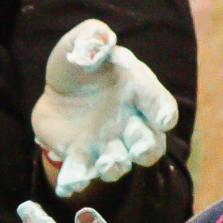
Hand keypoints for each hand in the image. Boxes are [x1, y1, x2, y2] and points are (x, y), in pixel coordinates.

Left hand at [32, 20, 178, 198]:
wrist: (58, 92)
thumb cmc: (81, 66)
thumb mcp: (81, 43)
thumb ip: (92, 37)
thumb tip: (100, 38)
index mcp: (138, 90)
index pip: (159, 102)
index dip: (164, 111)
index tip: (165, 118)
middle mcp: (130, 122)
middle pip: (149, 142)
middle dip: (147, 148)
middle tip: (139, 150)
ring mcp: (108, 144)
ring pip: (120, 162)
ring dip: (116, 166)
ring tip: (107, 164)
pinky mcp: (82, 158)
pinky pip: (82, 172)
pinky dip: (77, 180)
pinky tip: (69, 185)